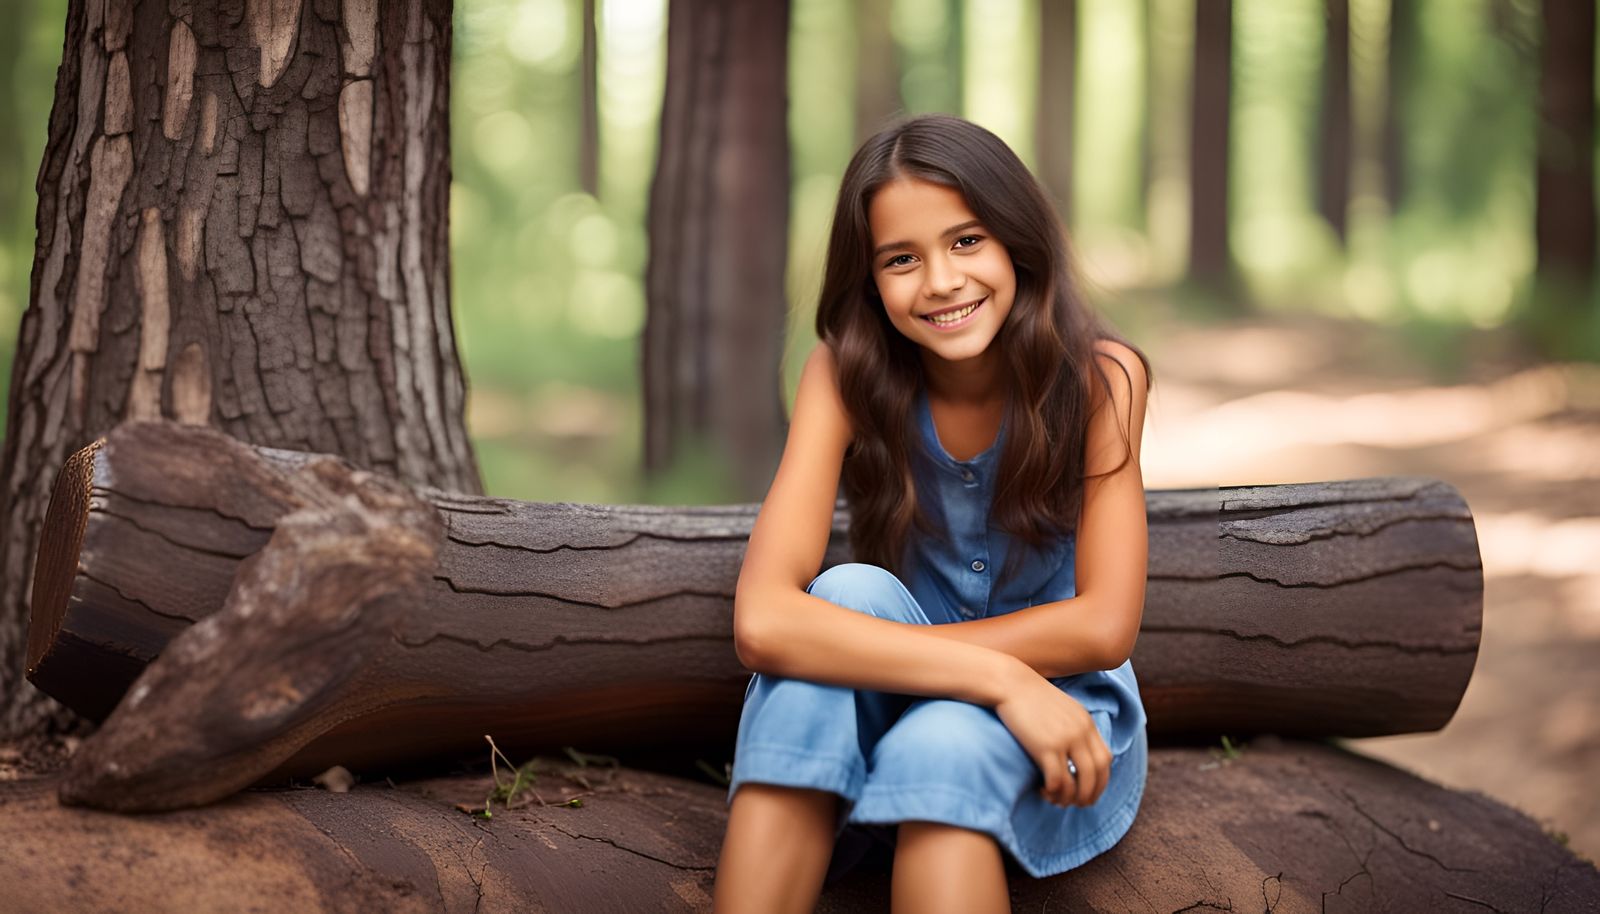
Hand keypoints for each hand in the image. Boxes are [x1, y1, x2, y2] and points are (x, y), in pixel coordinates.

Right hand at [992, 661, 1112, 808]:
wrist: (1009, 683)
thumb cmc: (1029, 696)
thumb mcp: (1060, 706)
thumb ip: (1073, 725)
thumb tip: (1075, 750)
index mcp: (1086, 722)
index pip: (1106, 759)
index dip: (1101, 780)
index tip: (1090, 790)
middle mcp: (1080, 732)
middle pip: (1096, 773)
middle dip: (1090, 795)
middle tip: (1078, 805)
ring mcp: (1064, 740)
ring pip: (1078, 782)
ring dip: (1070, 798)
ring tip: (1057, 801)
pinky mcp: (1045, 747)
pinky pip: (1057, 781)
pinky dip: (1053, 792)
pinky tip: (1043, 791)